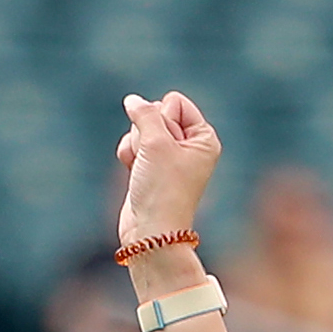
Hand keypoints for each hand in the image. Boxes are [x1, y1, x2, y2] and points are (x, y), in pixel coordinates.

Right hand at [115, 90, 220, 269]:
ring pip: (141, 129)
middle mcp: (189, 146)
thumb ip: (145, 113)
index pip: (174, 102)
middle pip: (156, 113)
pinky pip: (132, 144)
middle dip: (147, 133)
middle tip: (153, 160)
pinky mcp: (150, 168)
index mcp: (204, 138)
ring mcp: (169, 157)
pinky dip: (129, 155)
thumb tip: (133, 100)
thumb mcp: (156, 142)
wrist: (151, 231)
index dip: (163, 119)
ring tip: (144, 169)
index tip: (167, 148)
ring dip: (136, 145)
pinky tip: (132, 172)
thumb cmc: (161, 189)